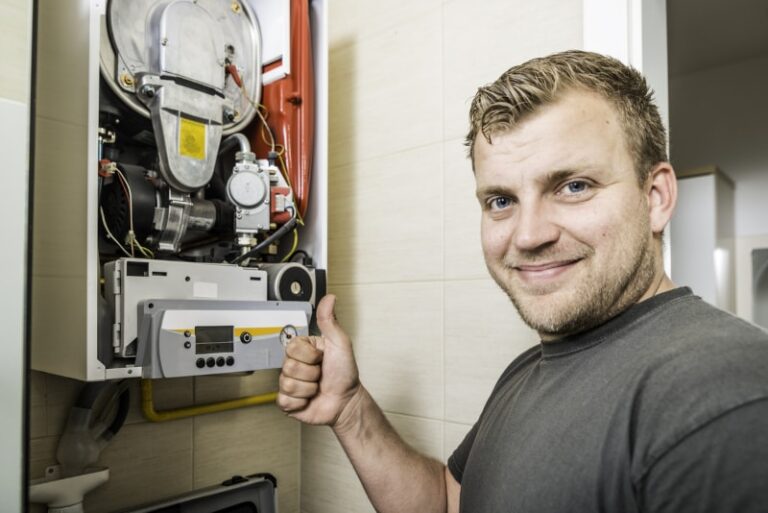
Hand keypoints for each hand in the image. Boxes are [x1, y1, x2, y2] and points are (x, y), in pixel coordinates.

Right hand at [277, 294, 361, 425]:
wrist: (345, 401)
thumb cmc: (345, 373)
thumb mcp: (340, 343)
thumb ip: (329, 321)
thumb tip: (329, 298)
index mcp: (303, 349)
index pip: (292, 347)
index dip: (310, 355)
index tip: (321, 357)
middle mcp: (294, 364)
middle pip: (289, 366)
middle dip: (311, 373)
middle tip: (320, 373)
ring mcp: (290, 383)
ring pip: (288, 384)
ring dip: (308, 388)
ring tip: (316, 386)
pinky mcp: (288, 401)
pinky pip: (285, 400)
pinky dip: (301, 402)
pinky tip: (309, 398)